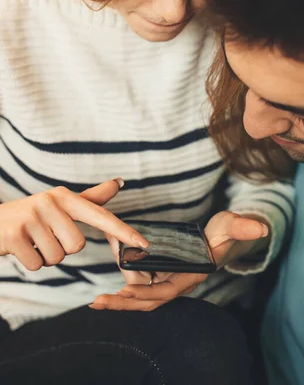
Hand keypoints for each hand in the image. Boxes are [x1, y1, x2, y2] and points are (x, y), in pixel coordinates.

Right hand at [0, 179, 147, 270]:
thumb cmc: (31, 214)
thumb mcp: (60, 203)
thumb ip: (91, 198)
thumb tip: (119, 183)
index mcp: (65, 197)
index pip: (100, 215)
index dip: (123, 231)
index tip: (144, 243)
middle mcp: (50, 202)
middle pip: (77, 245)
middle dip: (62, 248)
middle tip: (45, 236)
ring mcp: (31, 218)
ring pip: (58, 257)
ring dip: (46, 256)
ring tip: (33, 240)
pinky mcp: (14, 235)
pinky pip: (38, 265)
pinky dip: (31, 262)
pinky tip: (21, 248)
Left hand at [90, 210, 267, 311]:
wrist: (223, 239)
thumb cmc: (226, 233)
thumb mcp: (232, 226)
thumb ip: (243, 226)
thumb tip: (260, 227)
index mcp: (191, 275)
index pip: (166, 290)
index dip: (146, 292)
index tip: (125, 292)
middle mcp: (179, 282)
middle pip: (149, 300)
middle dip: (124, 305)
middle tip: (98, 304)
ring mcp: (169, 280)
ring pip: (142, 296)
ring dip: (120, 301)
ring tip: (96, 303)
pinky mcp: (163, 274)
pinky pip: (141, 286)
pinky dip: (125, 289)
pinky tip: (109, 290)